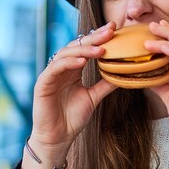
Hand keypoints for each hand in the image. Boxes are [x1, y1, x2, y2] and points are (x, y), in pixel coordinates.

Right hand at [24, 22, 116, 168]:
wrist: (57, 138)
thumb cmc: (72, 119)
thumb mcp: (93, 98)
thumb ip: (105, 84)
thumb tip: (125, 73)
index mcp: (73, 70)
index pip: (86, 48)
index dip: (99, 38)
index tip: (116, 29)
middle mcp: (61, 68)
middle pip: (77, 46)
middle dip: (94, 37)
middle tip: (110, 30)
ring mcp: (51, 74)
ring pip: (66, 53)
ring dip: (84, 49)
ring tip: (101, 49)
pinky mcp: (43, 83)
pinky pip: (55, 68)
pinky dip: (69, 63)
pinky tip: (82, 61)